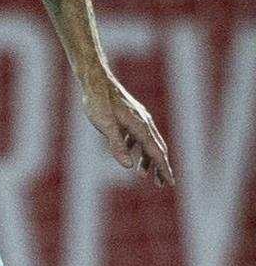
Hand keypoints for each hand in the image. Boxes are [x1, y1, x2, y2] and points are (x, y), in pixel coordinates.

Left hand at [82, 73, 174, 187]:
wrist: (96, 80)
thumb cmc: (99, 102)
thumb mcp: (106, 126)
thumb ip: (117, 145)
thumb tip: (128, 166)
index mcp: (141, 126)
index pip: (156, 152)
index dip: (163, 168)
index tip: (170, 182)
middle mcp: (144, 122)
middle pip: (157, 149)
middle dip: (159, 167)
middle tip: (161, 184)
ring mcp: (138, 118)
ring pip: (148, 142)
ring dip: (148, 159)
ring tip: (143, 175)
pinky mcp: (131, 115)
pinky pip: (138, 136)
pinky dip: (137, 148)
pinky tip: (130, 154)